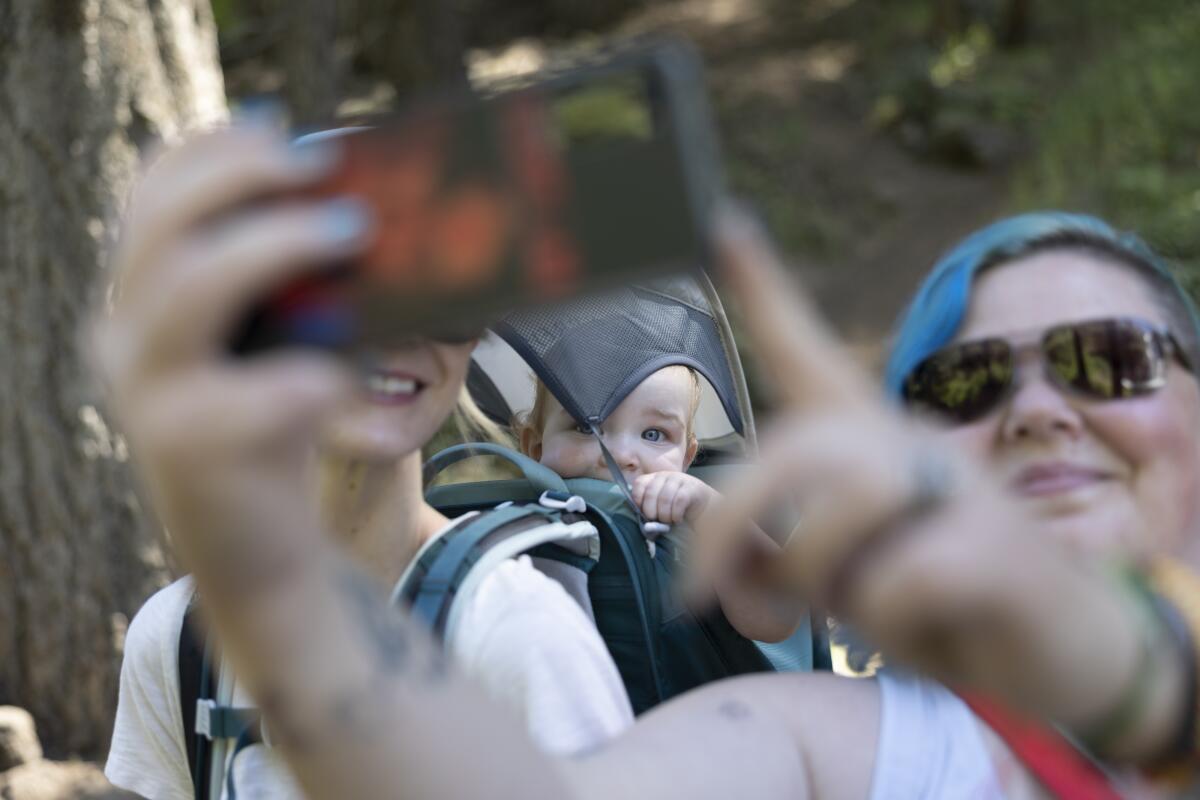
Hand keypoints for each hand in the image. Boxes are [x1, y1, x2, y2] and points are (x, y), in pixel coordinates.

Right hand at [90, 124, 368, 572]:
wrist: (260, 558)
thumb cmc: (270, 438)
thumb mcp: (258, 350)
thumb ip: (267, 288)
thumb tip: (334, 200)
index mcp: (137, 311)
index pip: (149, 203)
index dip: (209, 154)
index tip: (278, 126)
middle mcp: (126, 348)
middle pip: (160, 231)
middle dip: (241, 181)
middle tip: (323, 168)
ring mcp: (151, 400)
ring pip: (190, 290)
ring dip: (275, 245)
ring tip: (351, 229)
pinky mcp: (198, 451)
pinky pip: (262, 386)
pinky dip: (314, 370)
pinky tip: (348, 381)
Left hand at [632, 471, 717, 524]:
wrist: (704, 508)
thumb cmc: (677, 510)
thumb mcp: (660, 508)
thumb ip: (651, 513)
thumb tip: (647, 526)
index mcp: (653, 479)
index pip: (639, 485)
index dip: (639, 501)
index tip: (645, 513)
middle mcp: (664, 475)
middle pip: (651, 494)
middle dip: (652, 513)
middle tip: (659, 520)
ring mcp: (679, 479)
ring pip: (664, 499)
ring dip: (665, 516)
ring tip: (670, 521)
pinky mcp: (692, 487)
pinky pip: (679, 501)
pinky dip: (676, 515)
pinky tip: (678, 519)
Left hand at [692, 207, 1023, 671]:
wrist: (1062, 647)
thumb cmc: (934, 602)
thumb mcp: (841, 581)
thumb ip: (773, 565)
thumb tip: (714, 575)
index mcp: (870, 438)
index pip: (809, 351)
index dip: (761, 292)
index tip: (722, 223)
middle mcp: (910, 443)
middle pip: (797, 447)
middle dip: (730, 525)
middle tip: (695, 596)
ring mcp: (961, 490)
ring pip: (844, 512)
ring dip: (824, 584)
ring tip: (864, 614)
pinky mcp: (999, 551)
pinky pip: (900, 580)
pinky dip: (888, 624)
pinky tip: (931, 630)